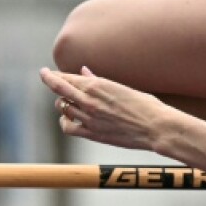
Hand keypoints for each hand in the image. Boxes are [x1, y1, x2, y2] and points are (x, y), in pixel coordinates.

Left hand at [39, 66, 170, 151]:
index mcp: (98, 85)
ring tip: (66, 102)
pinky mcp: (93, 133)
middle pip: (59, 89)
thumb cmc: (147, 106)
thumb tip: (84, 72)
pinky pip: (68, 127)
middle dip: (51, 81)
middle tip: (47, 77)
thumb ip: (99, 81)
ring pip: (62, 107)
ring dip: (62, 103)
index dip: (54, 74)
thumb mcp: (123, 88)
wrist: (157, 127)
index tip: (48, 72)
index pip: (66, 77)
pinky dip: (64, 122)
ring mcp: (89, 118)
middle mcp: (89, 100)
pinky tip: (68, 119)